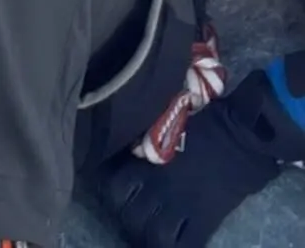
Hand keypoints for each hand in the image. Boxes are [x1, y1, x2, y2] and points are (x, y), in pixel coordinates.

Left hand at [97, 68, 293, 246]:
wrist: (242, 132)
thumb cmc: (203, 118)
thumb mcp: (164, 124)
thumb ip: (144, 142)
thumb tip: (130, 150)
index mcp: (146, 159)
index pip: (113, 186)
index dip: (112, 191)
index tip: (118, 189)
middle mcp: (157, 185)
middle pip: (127, 214)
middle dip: (127, 216)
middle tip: (134, 212)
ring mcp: (180, 204)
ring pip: (150, 233)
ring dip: (147, 232)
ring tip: (152, 227)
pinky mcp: (204, 218)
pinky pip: (181, 243)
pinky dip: (173, 243)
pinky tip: (176, 237)